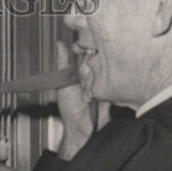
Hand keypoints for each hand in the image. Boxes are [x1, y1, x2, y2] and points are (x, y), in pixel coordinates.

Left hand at [53, 40, 110, 159]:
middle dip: (87, 63)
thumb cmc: (70, 107)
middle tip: (81, 72)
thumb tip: (59, 43)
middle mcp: (97, 74)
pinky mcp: (112, 91)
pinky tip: (90, 96)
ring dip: (90, 78)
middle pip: (97, 58)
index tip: (79, 47)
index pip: (88, 52)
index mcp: (86, 70)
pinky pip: (108, 82)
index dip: (84, 48)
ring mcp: (105, 82)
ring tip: (84, 92)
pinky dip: (97, 87)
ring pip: (102, 69)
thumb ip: (62, 62)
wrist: (78, 127)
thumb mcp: (62, 82)